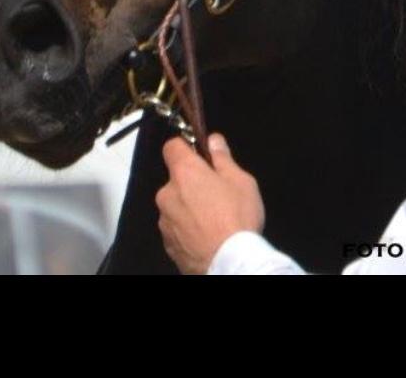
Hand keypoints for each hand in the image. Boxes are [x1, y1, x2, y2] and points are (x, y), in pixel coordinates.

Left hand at [155, 132, 264, 273]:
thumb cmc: (237, 219)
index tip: (200, 155)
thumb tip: (213, 140)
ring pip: (175, 205)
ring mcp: (165, 221)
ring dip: (188, 208)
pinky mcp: (168, 245)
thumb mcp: (241, 181)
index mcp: (184, 173)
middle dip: (191, 184)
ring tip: (213, 220)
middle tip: (216, 195)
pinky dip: (187, 229)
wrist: (230, 264)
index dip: (185, 147)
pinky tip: (206, 236)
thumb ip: (223, 158)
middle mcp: (167, 194)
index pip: (172, 147)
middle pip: (175, 180)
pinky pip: (176, 228)